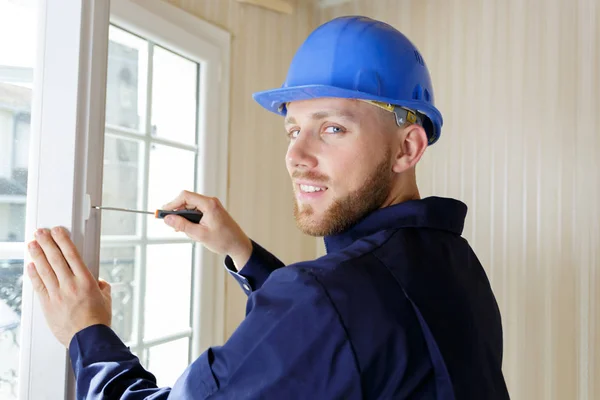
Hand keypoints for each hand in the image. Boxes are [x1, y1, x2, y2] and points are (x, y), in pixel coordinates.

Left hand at [26, 227, 111, 347]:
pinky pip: (39, 286)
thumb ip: (101, 286)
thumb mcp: (106, 298)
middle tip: (40, 232)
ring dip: (37, 255)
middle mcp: (70, 285)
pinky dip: (34, 274)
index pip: (72, 254)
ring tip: (32, 244)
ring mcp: (57, 294)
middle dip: (47, 243)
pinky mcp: (48, 305)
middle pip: (55, 258)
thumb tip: (98, 282)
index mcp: (86, 280)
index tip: (58, 231)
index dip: (63, 240)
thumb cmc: (98, 320)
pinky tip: (30, 266)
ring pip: (45, 269)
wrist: (88, 339)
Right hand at [162, 191, 252, 268]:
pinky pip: (197, 211)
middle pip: (187, 201)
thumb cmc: (223, 240)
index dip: (172, 203)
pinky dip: (190, 219)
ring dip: (184, 217)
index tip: (164, 212)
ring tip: (182, 230)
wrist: (238, 245)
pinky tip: (190, 230)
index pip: (185, 196)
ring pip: (191, 207)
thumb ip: (182, 225)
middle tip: (171, 225)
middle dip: (177, 212)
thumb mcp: (199, 235)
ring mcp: (212, 206)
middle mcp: (210, 202)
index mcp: (209, 204)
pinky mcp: (212, 211)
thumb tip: (167, 219)